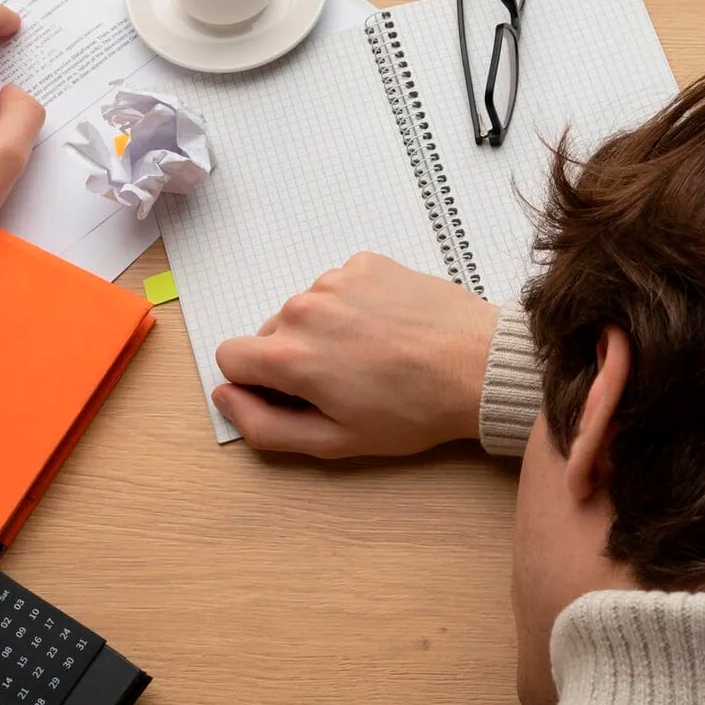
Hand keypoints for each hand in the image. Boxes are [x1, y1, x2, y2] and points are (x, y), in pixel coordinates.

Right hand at [213, 253, 500, 457]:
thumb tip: (225, 396)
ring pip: (307, 310)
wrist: (480, 366)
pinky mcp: (366, 263)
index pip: (230, 357)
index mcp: (289, 355)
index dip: (256, 383)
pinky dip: (354, 307)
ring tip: (375, 355)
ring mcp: (336, 279)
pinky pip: (339, 287)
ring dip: (327, 331)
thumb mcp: (335, 441)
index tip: (295, 396)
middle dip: (296, 359)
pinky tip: (388, 328)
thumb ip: (265, 426)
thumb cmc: (412, 411)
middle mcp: (303, 307)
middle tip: (348, 383)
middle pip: (270, 334)